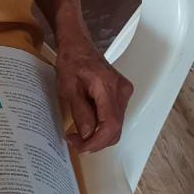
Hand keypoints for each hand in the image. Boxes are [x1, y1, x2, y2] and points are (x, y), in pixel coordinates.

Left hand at [56, 35, 133, 152]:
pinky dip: (102, 127)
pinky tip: (87, 125)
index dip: (97, 142)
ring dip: (98, 136)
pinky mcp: (121, 95)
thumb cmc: (71, 62)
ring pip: (116, 126)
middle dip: (95, 142)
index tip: (80, 147)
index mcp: (108, 87)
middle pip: (115, 129)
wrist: (78, 46)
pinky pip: (114, 118)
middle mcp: (122, 91)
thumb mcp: (69, 89)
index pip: (110, 125)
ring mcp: (124, 93)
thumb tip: (87, 134)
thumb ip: (80, 113)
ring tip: (77, 134)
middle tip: (74, 141)